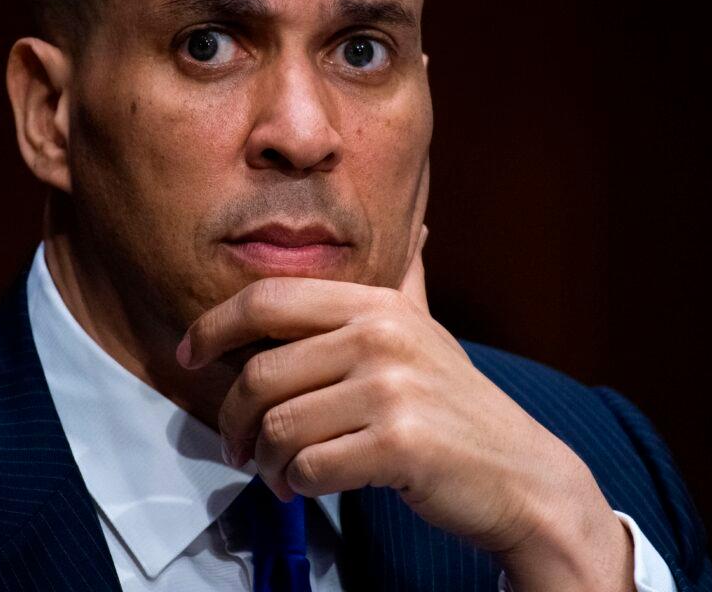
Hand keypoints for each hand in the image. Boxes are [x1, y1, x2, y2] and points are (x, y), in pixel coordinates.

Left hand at [175, 225, 631, 591]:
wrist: (521, 474)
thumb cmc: (458, 407)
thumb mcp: (429, 331)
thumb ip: (409, 281)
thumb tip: (419, 225)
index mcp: (377, 305)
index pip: (267, 300)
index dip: (214, 326)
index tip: (190, 354)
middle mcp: (381, 338)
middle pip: (260, 374)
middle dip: (234, 419)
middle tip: (238, 447)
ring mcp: (393, 390)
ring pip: (279, 428)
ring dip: (266, 462)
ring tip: (279, 472)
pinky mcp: (399, 445)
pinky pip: (310, 467)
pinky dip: (298, 485)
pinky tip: (310, 486)